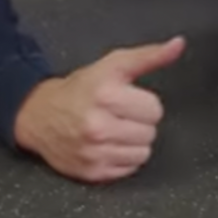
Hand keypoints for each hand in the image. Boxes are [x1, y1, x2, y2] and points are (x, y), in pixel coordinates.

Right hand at [14, 37, 185, 183]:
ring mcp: (93, 152)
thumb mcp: (114, 65)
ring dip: (133, 143)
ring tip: (114, 130)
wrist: (38, 114)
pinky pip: (128, 170)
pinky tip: (107, 146)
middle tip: (119, 116)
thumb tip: (178, 45)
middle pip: (150, 133)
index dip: (144, 103)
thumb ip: (150, 56)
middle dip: (139, 123)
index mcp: (106, 95)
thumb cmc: (80, 89)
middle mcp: (98, 126)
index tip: (128, 100)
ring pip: (142, 154)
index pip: (155, 110)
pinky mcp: (91, 172)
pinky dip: (122, 159)